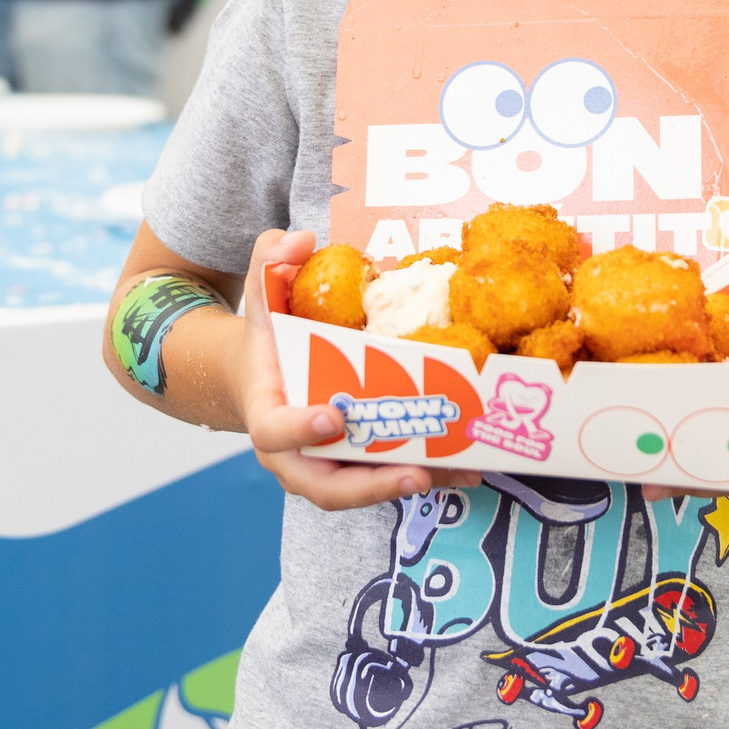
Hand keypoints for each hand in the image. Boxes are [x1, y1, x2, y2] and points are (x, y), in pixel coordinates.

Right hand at [234, 229, 480, 509]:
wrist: (266, 375)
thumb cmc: (267, 337)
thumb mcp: (262, 293)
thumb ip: (270, 260)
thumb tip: (301, 240)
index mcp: (267, 415)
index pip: (275, 431)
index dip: (300, 429)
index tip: (334, 416)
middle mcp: (296, 453)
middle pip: (325, 485)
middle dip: (368, 486)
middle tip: (412, 474)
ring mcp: (328, 465)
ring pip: (364, 487)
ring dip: (409, 483)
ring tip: (455, 472)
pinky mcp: (358, 465)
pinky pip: (389, 476)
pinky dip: (427, 474)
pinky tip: (466, 465)